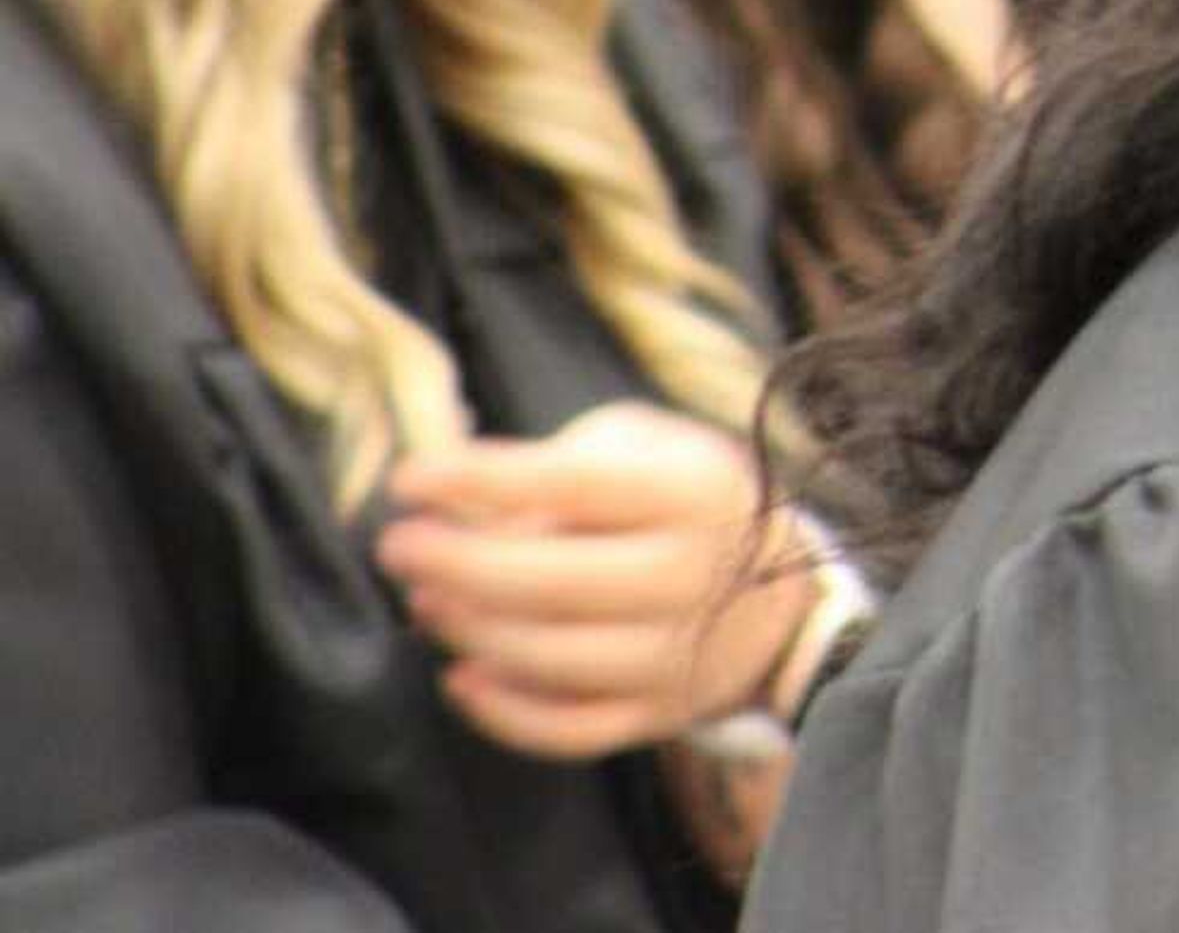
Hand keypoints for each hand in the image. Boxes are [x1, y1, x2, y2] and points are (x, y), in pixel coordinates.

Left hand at [378, 401, 814, 762]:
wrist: (779, 586)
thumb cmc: (684, 499)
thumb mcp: (644, 448)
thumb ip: (560, 465)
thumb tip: (461, 514)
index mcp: (695, 492)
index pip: (570, 483)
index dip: (477, 479)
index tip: (407, 480)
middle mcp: (693, 576)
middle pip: (549, 580)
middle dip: (454, 563)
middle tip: (398, 546)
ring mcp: (679, 655)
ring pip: (547, 659)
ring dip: (468, 630)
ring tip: (426, 600)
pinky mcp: (662, 714)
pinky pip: (568, 730)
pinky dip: (503, 713)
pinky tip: (462, 675)